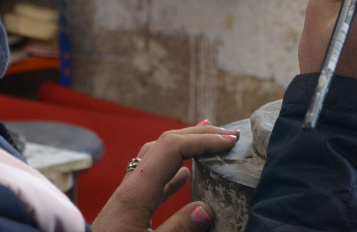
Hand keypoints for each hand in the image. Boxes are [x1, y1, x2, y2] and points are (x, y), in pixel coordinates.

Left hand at [91, 123, 239, 231]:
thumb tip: (206, 208)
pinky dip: (174, 170)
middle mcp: (129, 187)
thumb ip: (177, 229)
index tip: (230, 143)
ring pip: (159, 158)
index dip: (203, 140)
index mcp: (134, 193)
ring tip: (210, 145)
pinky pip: (154, 179)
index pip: (172, 148)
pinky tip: (187, 176)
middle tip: (228, 134)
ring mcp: (127, 197)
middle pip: (164, 144)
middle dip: (198, 134)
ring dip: (186, 147)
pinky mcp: (126, 210)